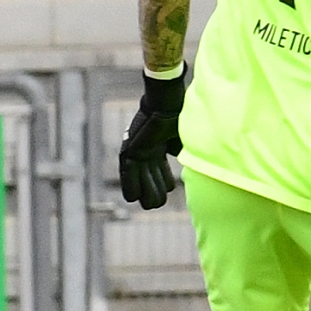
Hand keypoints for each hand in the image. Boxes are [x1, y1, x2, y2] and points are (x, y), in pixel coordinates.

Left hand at [118, 69, 185, 209]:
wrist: (167, 105)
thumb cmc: (178, 117)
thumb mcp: (182, 140)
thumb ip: (181, 152)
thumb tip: (181, 164)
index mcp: (160, 146)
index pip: (160, 169)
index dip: (164, 181)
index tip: (169, 189)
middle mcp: (147, 149)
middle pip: (150, 175)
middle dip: (155, 190)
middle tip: (158, 204)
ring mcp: (138, 150)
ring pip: (139, 177)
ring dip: (145, 191)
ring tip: (149, 205)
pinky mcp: (130, 149)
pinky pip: (128, 172)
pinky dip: (129, 184)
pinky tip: (131, 198)